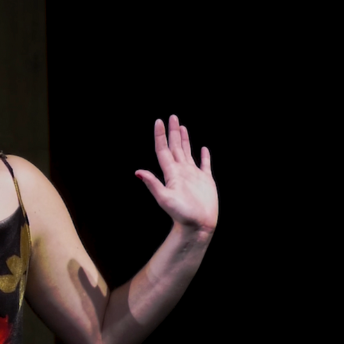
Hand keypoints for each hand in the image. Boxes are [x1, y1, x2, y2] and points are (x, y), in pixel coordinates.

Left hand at [135, 115, 217, 234]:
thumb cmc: (182, 214)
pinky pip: (204, 165)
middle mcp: (181, 172)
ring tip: (182, 127)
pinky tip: (203, 148)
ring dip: (184, 140)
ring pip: (187, 153)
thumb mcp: (165, 198)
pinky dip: (204, 156)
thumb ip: (153, 184)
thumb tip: (138, 172)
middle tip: (172, 117)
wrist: (198, 226)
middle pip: (175, 147)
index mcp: (171, 173)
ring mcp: (193, 176)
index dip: (160, 136)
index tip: (159, 121)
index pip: (164, 150)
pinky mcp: (205, 181)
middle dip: (173, 132)